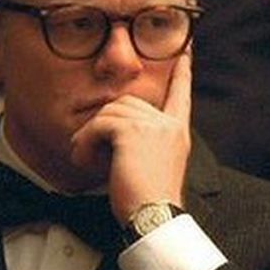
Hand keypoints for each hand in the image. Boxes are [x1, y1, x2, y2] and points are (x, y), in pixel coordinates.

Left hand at [70, 50, 192, 224]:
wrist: (154, 215)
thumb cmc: (151, 201)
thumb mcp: (155, 165)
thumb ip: (146, 143)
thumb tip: (113, 130)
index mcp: (178, 133)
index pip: (181, 94)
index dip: (183, 74)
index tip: (185, 54)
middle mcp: (169, 125)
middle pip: (128, 102)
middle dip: (104, 123)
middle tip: (89, 150)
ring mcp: (153, 126)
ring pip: (110, 111)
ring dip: (90, 134)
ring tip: (85, 158)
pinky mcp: (132, 132)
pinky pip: (99, 124)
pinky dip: (85, 142)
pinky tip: (83, 160)